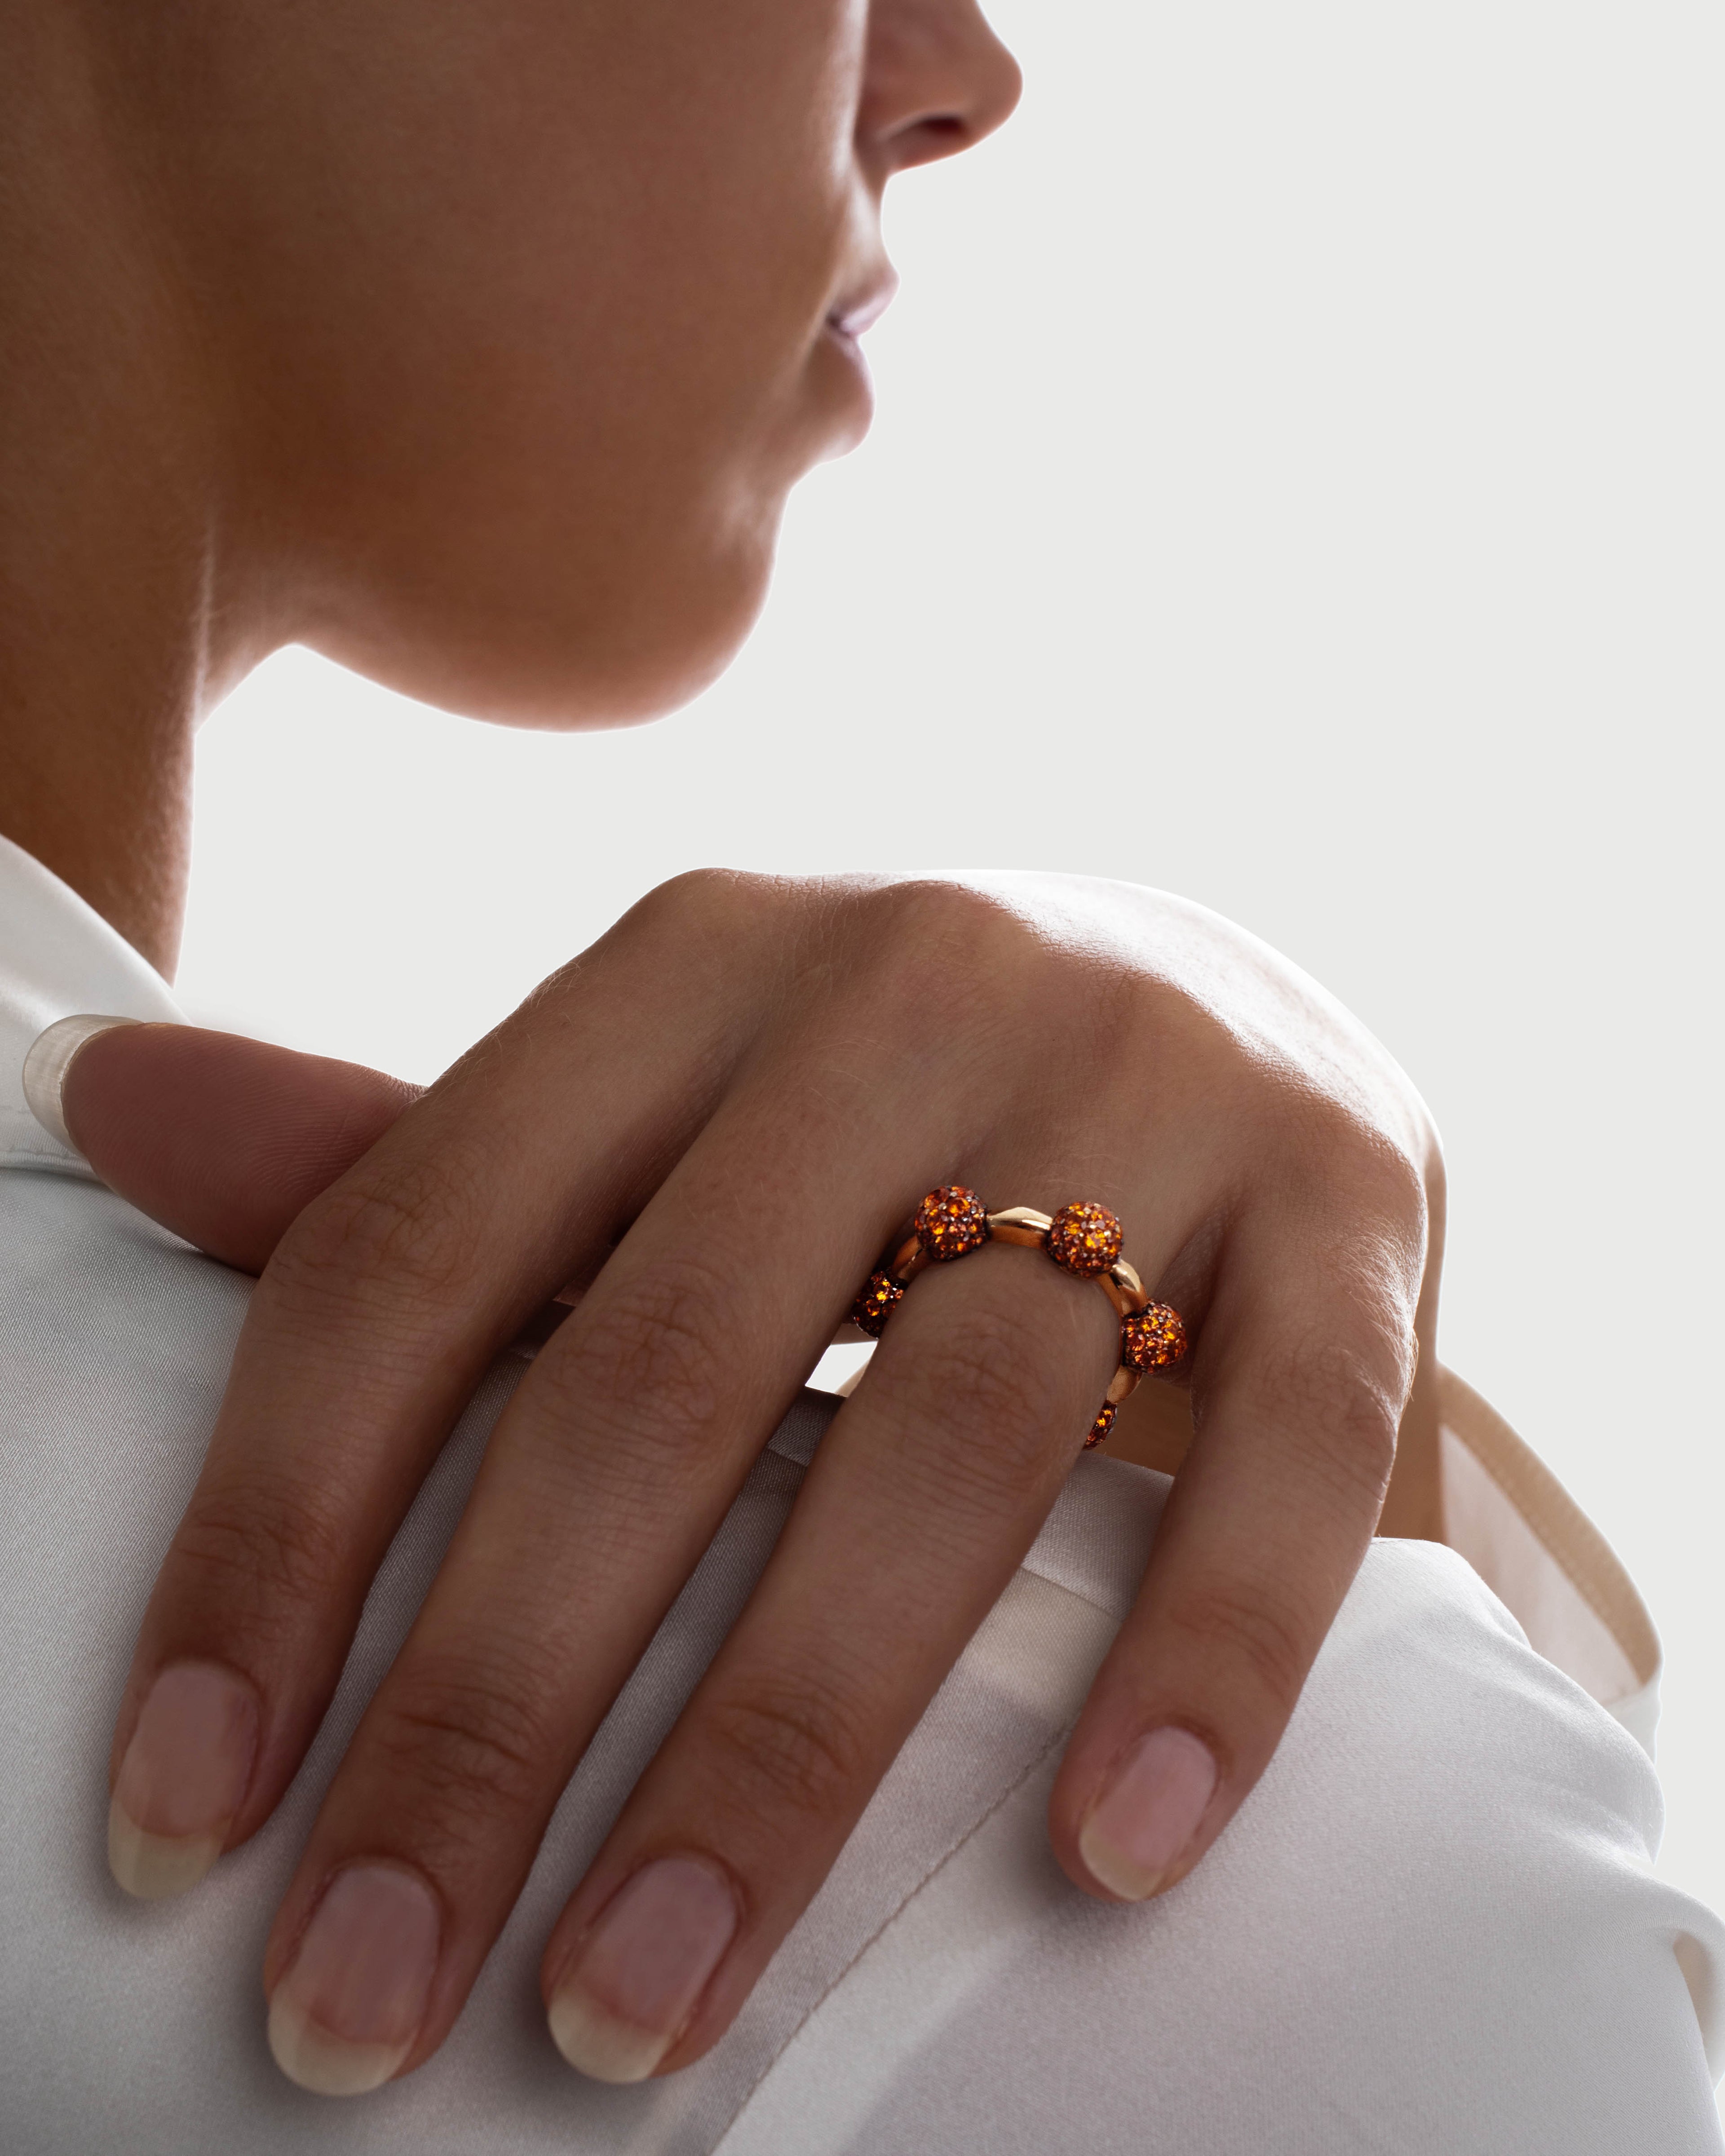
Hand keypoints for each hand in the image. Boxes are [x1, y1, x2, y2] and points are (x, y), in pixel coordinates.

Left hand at [60, 871, 1440, 2090]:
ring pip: (957, 1432)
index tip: (183, 1816)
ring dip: (786, 1748)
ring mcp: (1155, 1088)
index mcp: (695, 958)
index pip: (420, 1246)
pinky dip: (1197, 1657)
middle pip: (664, 1365)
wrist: (1225, 1001)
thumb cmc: (891, 1100)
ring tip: (641, 2003)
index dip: (273, 1536)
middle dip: (491, 1710)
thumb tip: (103, 1108)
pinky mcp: (1354, 1207)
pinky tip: (1098, 1859)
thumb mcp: (659, 1096)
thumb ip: (422, 1157)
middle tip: (364, 1994)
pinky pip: (1284, 1448)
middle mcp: (915, 984)